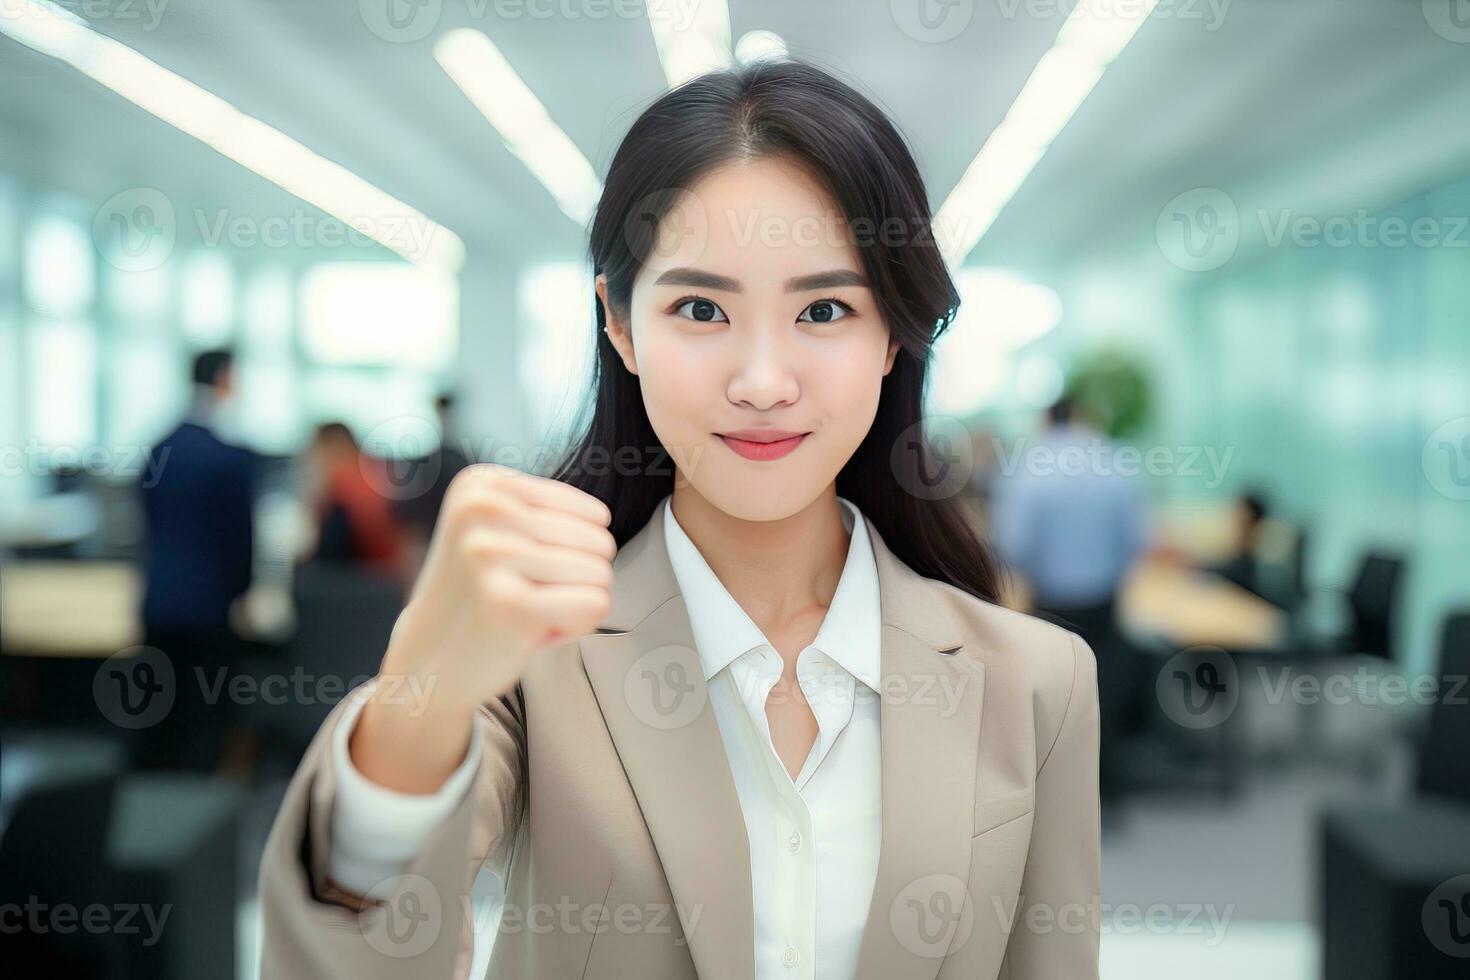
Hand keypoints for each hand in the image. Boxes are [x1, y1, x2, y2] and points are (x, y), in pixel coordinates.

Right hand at [352, 464, 614, 791]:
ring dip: (571, 604)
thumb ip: (547, 510)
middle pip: (600, 542)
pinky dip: (573, 627)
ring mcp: (493, 554)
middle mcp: (484, 508)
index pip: (593, 515)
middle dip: (572, 580)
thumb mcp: (500, 530)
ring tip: (523, 611)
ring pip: (601, 574)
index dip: (571, 555)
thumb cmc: (481, 595)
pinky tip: (529, 631)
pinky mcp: (510, 602)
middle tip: (523, 596)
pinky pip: (595, 605)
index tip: (521, 570)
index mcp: (483, 483)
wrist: (428, 663)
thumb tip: (603, 516)